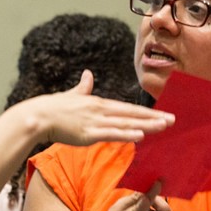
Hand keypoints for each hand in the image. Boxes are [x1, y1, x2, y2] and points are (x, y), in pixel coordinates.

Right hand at [27, 70, 173, 145]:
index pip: (128, 108)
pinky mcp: (88, 134)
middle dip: (153, 117)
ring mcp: (95, 122)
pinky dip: (126, 134)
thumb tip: (88, 74)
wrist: (37, 116)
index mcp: (99, 103)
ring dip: (146, 125)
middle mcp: (101, 110)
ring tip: (164, 126)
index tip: (163, 114)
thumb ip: (83, 87)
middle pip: (132, 114)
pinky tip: (140, 135)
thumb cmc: (53, 107)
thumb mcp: (72, 95)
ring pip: (126, 123)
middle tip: (173, 120)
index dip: (147, 112)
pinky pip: (111, 134)